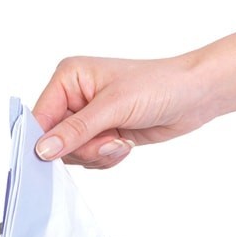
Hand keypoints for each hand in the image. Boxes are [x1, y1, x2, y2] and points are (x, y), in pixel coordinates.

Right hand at [33, 55, 211, 168]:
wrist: (194, 95)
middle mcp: (75, 97)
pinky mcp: (103, 134)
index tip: (53, 158)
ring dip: (100, 154)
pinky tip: (126, 143)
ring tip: (122, 139)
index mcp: (69, 78)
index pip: (41, 117)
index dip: (45, 140)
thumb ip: (76, 130)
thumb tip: (42, 149)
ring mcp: (89, 118)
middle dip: (84, 148)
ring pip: (75, 154)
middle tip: (110, 139)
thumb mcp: (113, 107)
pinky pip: (92, 159)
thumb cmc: (158, 85)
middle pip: (56, 141)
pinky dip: (109, 157)